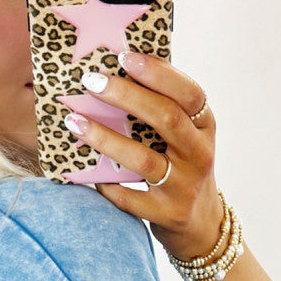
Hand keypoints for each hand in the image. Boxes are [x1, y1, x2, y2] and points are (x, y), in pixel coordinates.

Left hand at [66, 51, 224, 262]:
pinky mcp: (167, 214)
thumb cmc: (183, 168)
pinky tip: (88, 173)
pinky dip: (107, 185)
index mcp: (205, 127)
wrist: (201, 224)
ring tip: (75, 121)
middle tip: (92, 81)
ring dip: (105, 138)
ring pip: (144, 159)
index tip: (124, 57)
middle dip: (126, 96)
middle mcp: (199, 155)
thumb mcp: (187, 137)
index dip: (158, 73)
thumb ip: (164, 109)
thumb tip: (117, 71)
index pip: (189, 93)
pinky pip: (130, 198)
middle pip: (166, 118)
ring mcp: (184, 187)